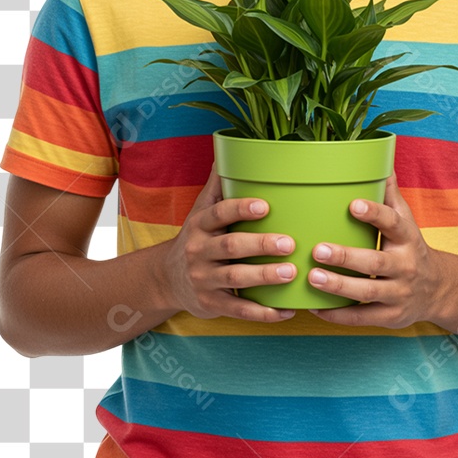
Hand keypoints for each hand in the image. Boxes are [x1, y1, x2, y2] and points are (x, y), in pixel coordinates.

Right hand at [162, 165, 297, 322]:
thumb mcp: (201, 210)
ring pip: (236, 279)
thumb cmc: (197, 237)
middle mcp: (199, 251)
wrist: (166, 278)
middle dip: (261, 245)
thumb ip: (217, 183)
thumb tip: (228, 145)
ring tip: (292, 273)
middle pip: (231, 247)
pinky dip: (263, 312)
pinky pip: (238, 310)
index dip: (241, 209)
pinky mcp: (211, 304)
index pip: (219, 213)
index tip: (265, 205)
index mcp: (200, 224)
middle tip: (290, 243)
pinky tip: (287, 310)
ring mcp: (204, 280)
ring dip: (265, 277)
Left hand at [309, 172, 442, 328]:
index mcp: (407, 237)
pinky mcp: (390, 317)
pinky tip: (314, 307)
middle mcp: (405, 266)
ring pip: (368, 292)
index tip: (353, 204)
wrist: (438, 290)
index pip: (392, 223)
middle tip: (317, 249)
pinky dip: (338, 314)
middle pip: (376, 262)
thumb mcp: (405, 219)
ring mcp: (399, 294)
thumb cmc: (409, 246)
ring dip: (338, 286)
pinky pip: (362, 318)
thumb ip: (389, 192)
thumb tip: (378, 157)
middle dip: (346, 257)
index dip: (374, 214)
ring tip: (312, 277)